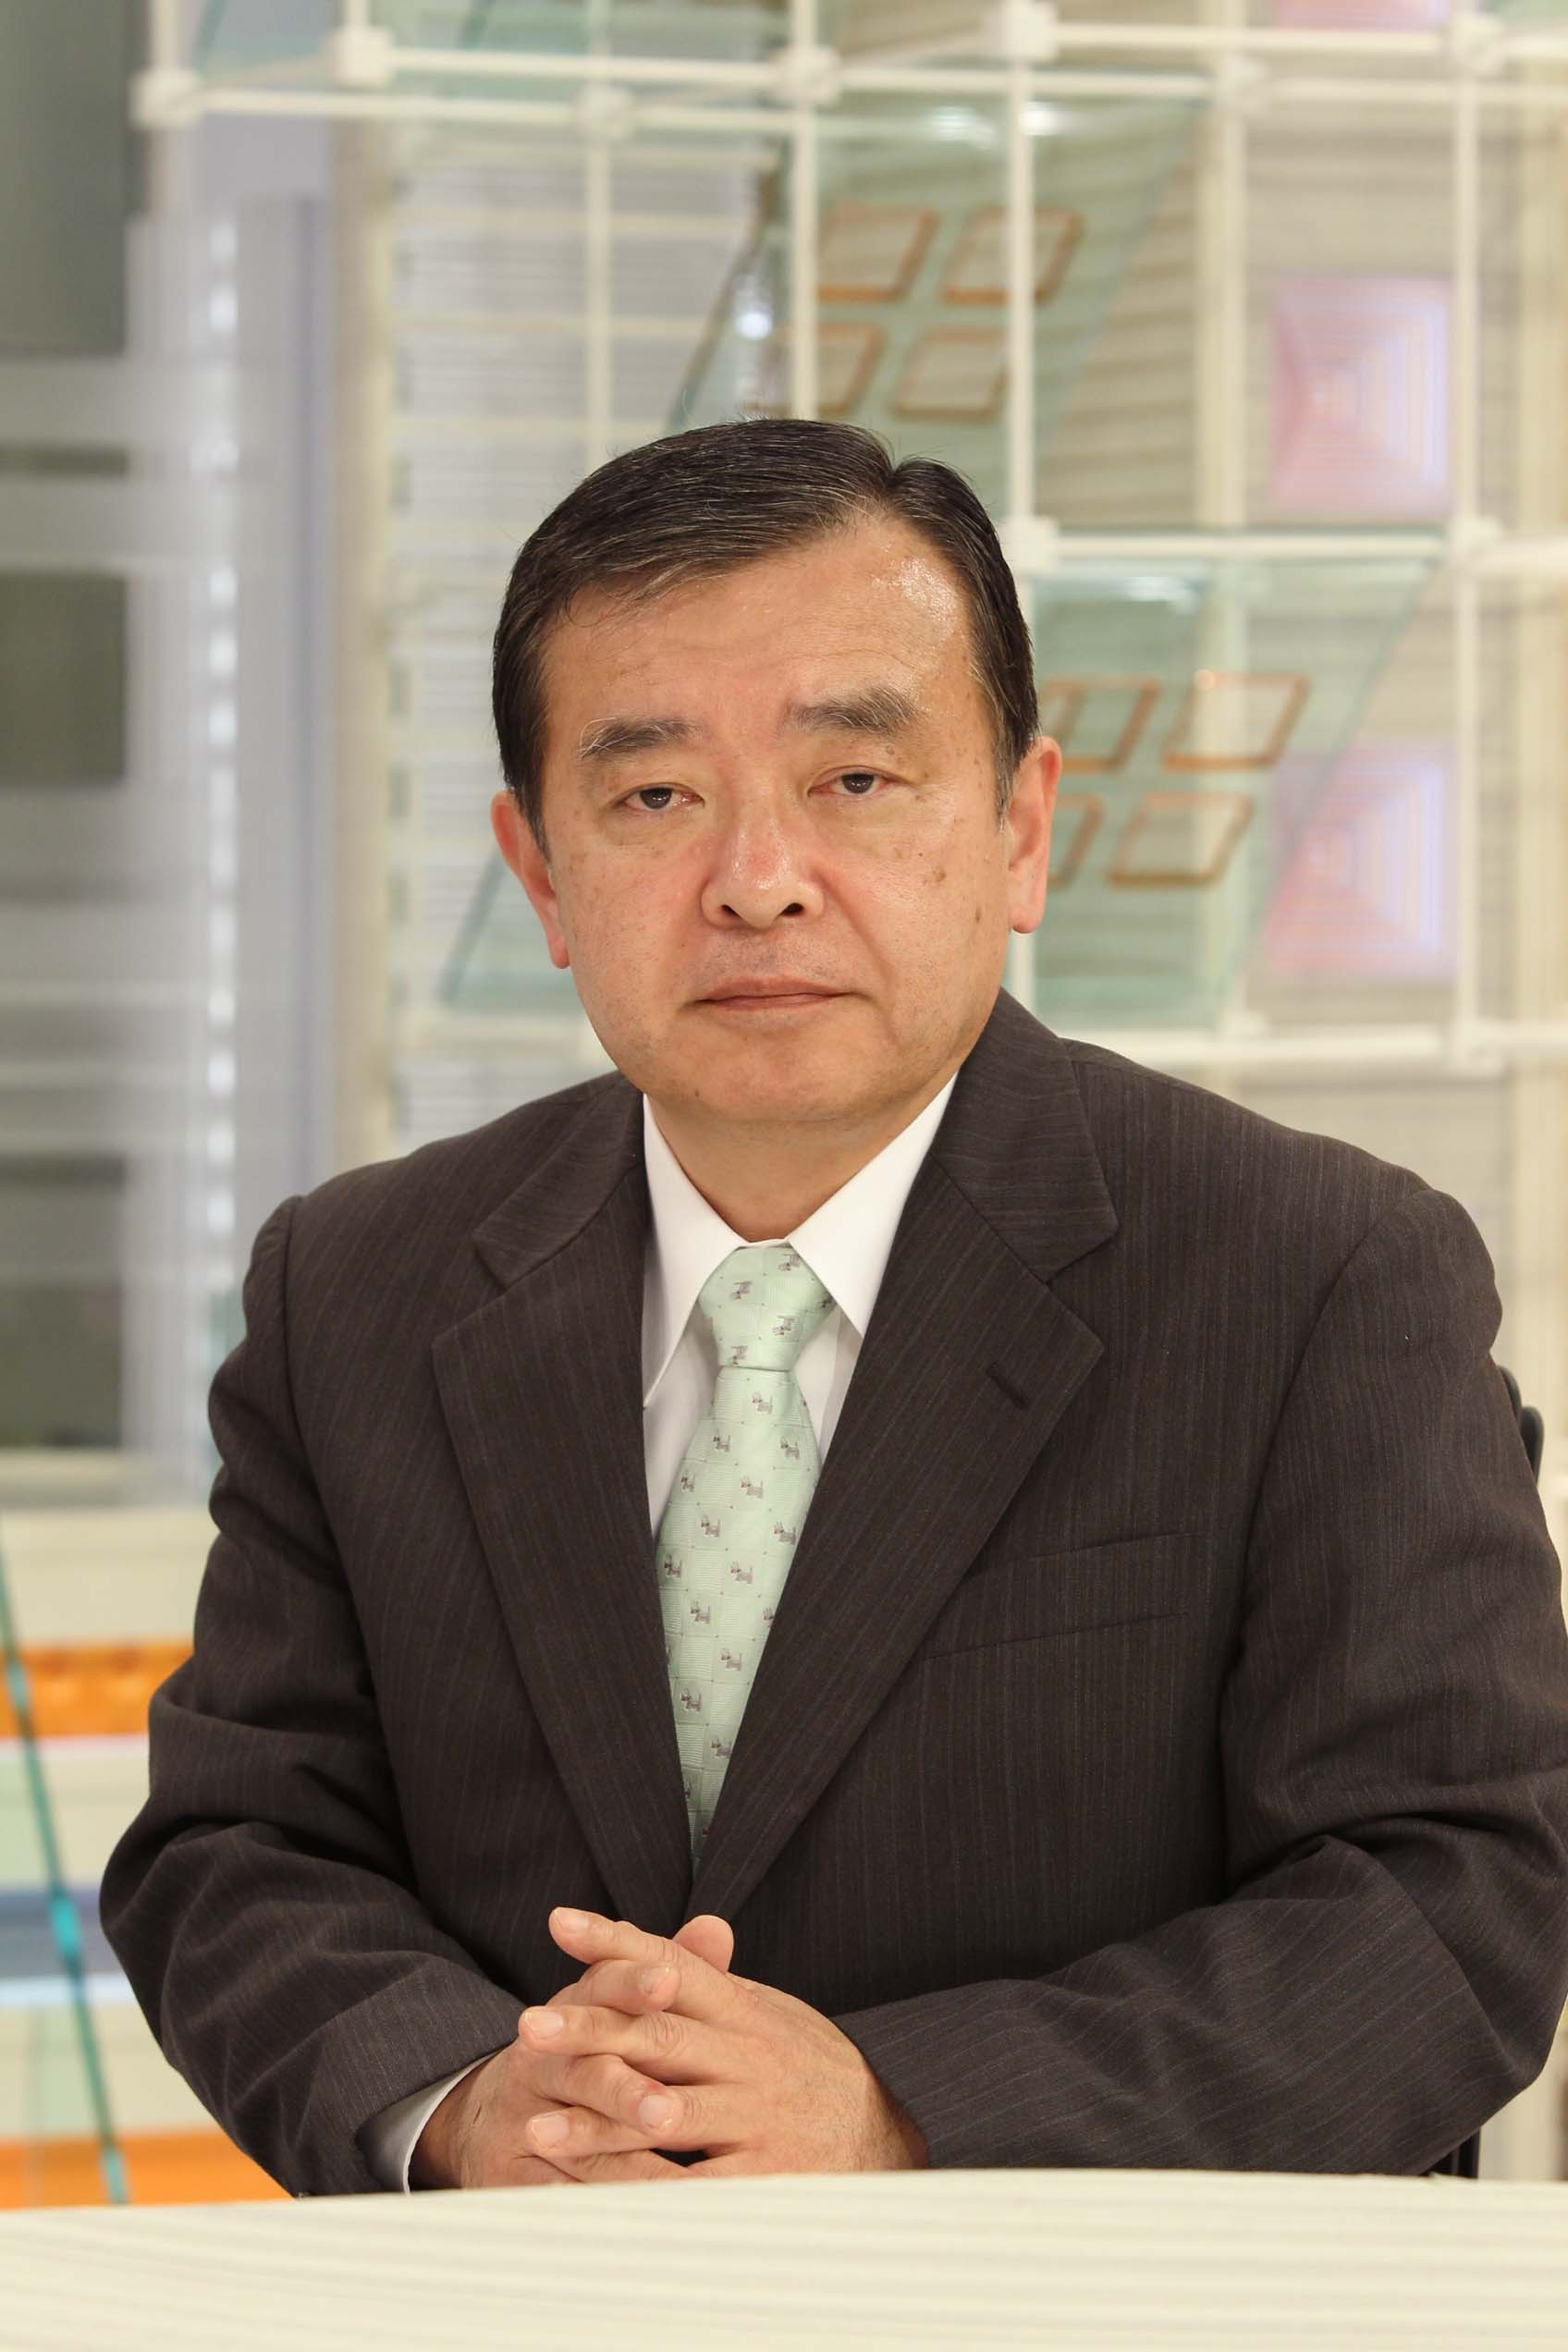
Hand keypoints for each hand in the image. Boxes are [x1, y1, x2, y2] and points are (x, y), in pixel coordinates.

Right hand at [408, 1912, 734, 2188]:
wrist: (498, 2122)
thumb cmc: (587, 2059)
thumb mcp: (621, 2009)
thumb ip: (672, 1971)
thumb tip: (717, 1926)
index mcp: (571, 2010)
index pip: (600, 1985)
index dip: (632, 1981)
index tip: (668, 1980)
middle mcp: (539, 2057)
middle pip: (587, 2066)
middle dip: (629, 2084)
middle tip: (665, 2103)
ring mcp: (520, 2115)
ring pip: (575, 2130)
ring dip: (616, 2146)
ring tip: (656, 2157)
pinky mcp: (508, 2173)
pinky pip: (558, 2188)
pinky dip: (598, 2199)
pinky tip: (638, 2212)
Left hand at [517, 1907, 928, 2179]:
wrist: (886, 2139)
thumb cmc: (812, 2070)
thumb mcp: (772, 2012)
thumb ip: (723, 1981)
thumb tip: (695, 1925)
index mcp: (745, 2010)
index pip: (674, 1964)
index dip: (616, 1940)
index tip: (560, 1922)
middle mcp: (749, 2057)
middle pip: (658, 2036)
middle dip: (589, 2031)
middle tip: (529, 2028)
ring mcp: (756, 2118)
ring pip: (664, 2114)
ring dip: (596, 2123)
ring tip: (536, 2129)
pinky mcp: (762, 2178)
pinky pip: (688, 2190)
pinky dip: (637, 2194)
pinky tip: (591, 2200)